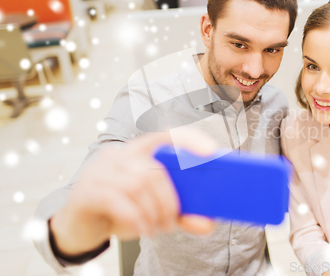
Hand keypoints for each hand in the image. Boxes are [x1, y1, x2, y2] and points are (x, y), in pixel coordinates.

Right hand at [50, 129, 216, 257]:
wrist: (80, 226)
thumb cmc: (120, 211)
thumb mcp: (154, 213)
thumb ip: (180, 215)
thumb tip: (208, 224)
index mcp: (138, 152)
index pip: (166, 136)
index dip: (189, 140)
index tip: (211, 152)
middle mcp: (118, 154)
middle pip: (154, 169)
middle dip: (169, 200)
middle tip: (172, 222)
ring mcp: (99, 170)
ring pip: (137, 184)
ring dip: (153, 211)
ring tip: (156, 228)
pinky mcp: (85, 191)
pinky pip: (116, 199)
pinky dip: (134, 217)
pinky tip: (141, 230)